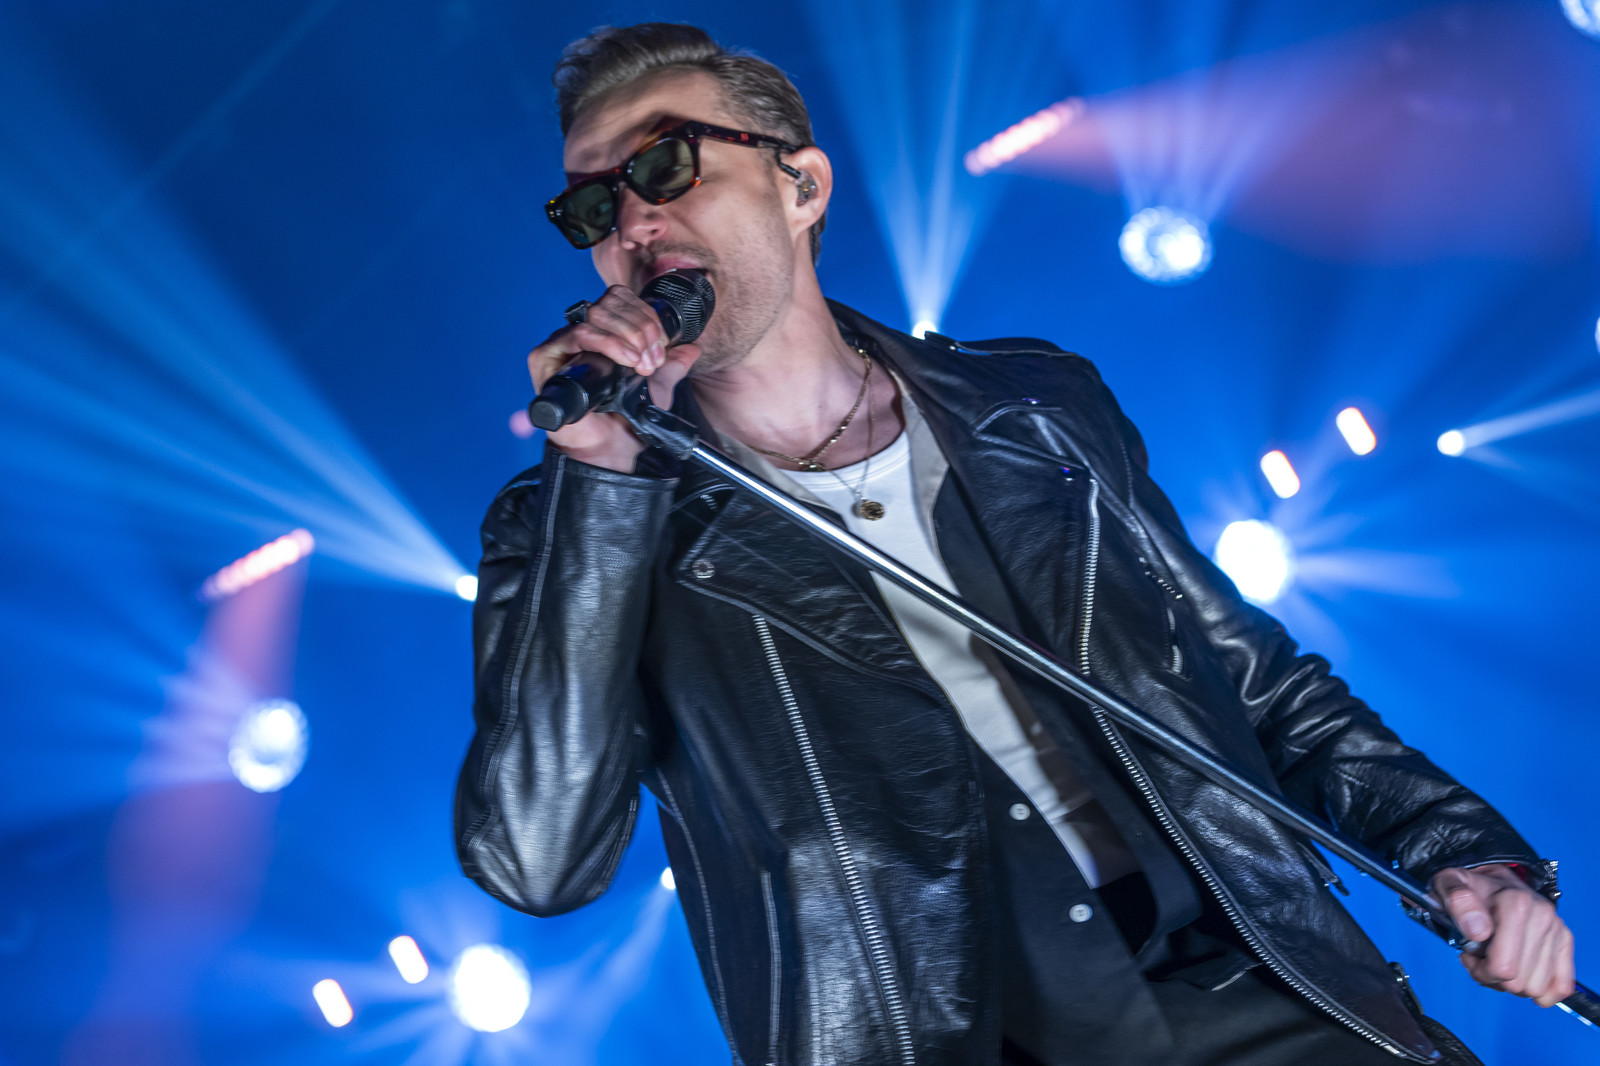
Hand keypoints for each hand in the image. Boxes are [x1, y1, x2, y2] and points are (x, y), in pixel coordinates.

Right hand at [528, 284, 700, 472]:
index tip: (662, 344)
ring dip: (627, 335)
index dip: (645, 314)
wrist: (610, 449)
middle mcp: (579, 333)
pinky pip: (579, 335)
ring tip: (641, 362)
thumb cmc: (625, 419)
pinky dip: (608, 343)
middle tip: (653, 357)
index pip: (620, 298)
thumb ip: (672, 365)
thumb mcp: (657, 387)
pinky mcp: (546, 357)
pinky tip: (626, 361)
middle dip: (641, 327)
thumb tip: (692, 347)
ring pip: (596, 315)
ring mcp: (561, 343)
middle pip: (610, 303)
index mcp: (601, 332)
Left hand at [1432, 863, 1574, 1006]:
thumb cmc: (1469, 889)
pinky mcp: (1565, 941)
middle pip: (1519, 983)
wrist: (1493, 881)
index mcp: (1516, 902)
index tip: (1468, 953)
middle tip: (1480, 957)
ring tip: (1498, 959)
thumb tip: (1478, 931)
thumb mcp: (1448, 885)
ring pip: (1537, 988)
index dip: (1478, 969)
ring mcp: (1557, 929)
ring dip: (1512, 983)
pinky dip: (1540, 989)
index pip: (1502, 968)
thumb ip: (1457, 902)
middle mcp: (1543, 915)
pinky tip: (1522, 973)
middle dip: (1492, 977)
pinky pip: (1561, 986)